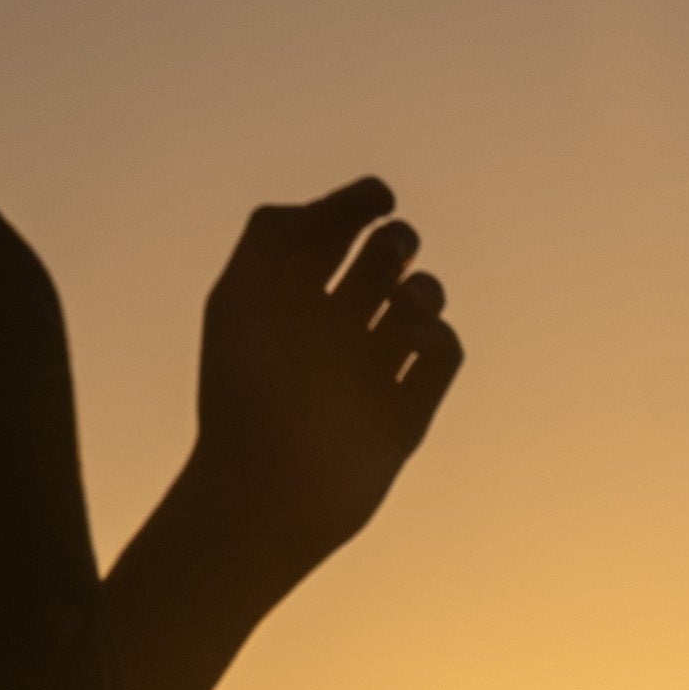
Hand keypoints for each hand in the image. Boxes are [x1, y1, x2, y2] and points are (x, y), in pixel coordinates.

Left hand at [187, 179, 460, 565]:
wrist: (267, 488)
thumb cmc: (248, 389)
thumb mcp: (244, 291)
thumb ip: (277, 231)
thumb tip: (337, 213)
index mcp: (288, 298)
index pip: (334, 231)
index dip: (359, 204)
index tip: (378, 201)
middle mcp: (331, 330)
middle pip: (382, 260)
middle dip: (394, 243)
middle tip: (390, 252)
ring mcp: (371, 370)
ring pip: (420, 303)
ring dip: (424, 288)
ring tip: (406, 304)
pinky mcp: (406, 411)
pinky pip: (445, 352)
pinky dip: (438, 336)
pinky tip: (413, 342)